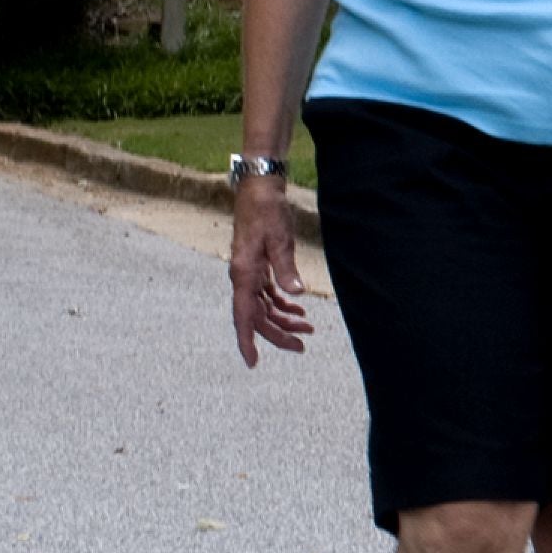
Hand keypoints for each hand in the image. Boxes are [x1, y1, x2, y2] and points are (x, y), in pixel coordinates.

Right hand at [229, 181, 311, 365]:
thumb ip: (286, 268)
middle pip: (257, 316)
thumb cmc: (267, 212)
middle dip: (278, 334)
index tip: (253, 362)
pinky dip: (282, 304)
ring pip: (263, 307)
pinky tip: (298, 309)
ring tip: (309, 329)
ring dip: (284, 319)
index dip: (248, 341)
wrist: (260, 190)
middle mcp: (242, 277)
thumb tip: (296, 294)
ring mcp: (248, 272)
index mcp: (243, 274)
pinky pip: (266, 294)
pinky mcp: (257, 266)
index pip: (244, 316)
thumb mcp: (279, 239)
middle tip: (303, 346)